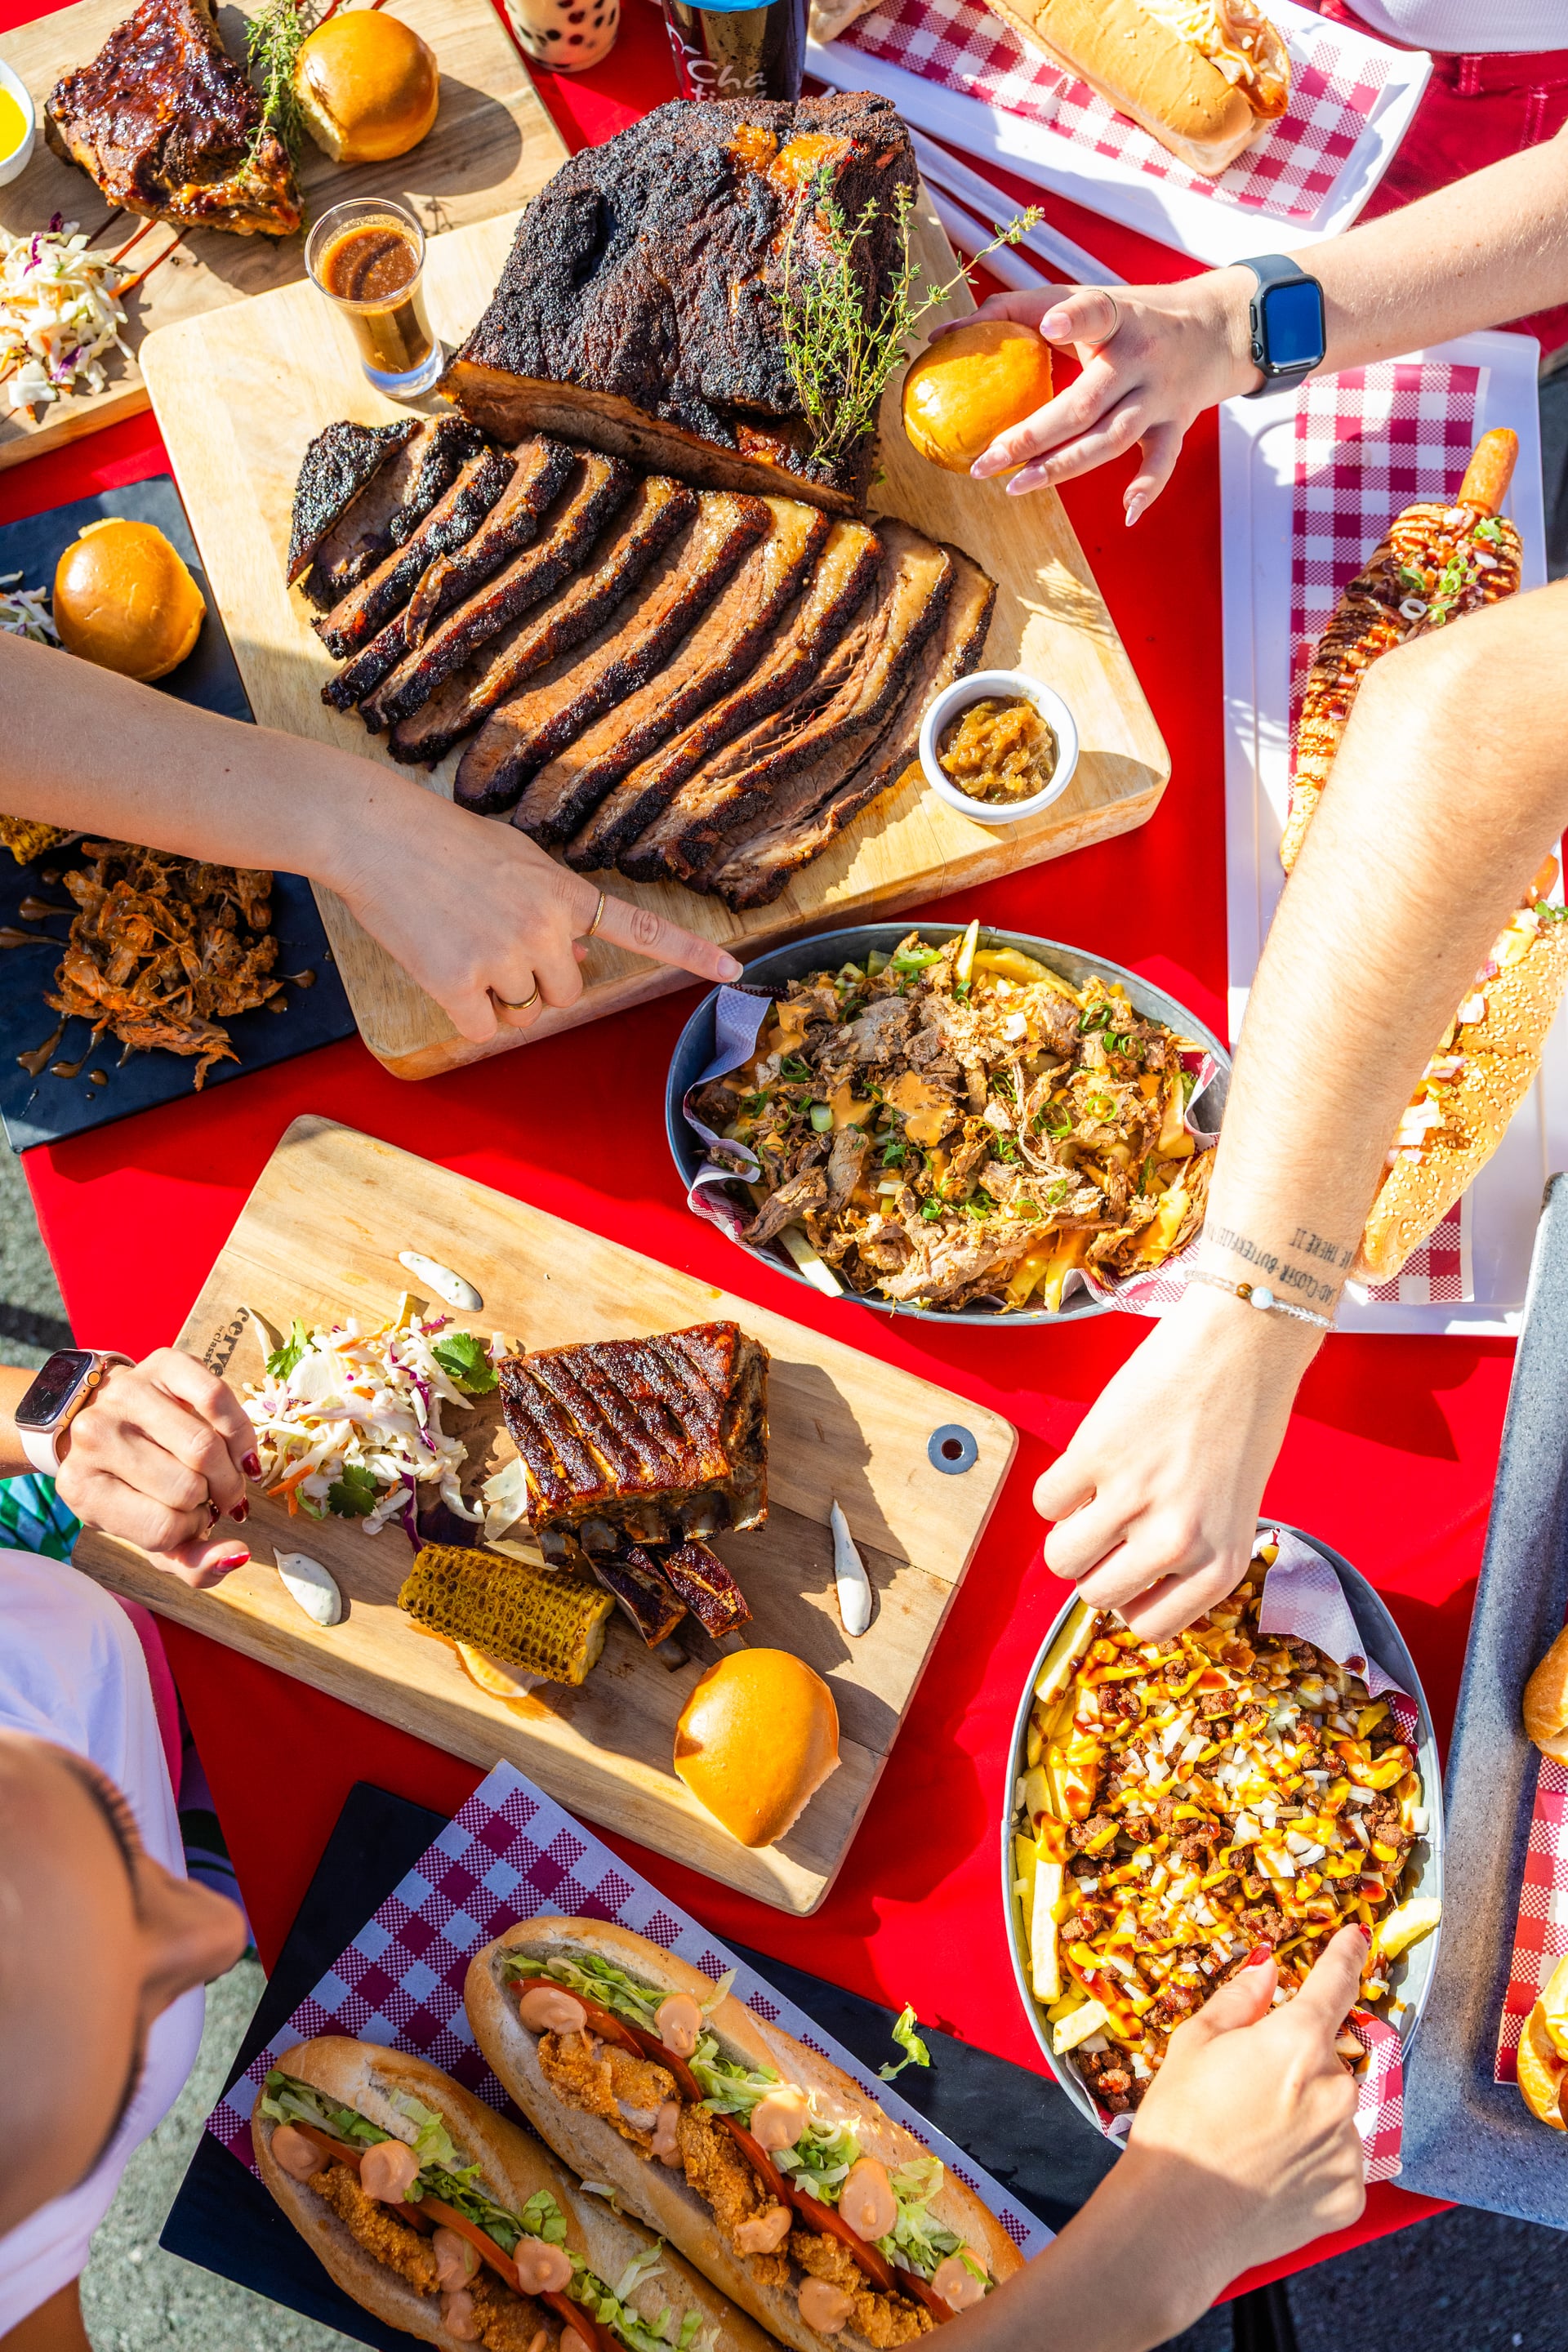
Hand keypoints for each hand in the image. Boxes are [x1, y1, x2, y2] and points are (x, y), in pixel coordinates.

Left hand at [53, 1350, 256, 1588]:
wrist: (107, 1417)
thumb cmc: (133, 1485)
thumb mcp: (149, 1533)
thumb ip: (193, 1563)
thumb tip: (239, 1556)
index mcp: (81, 1487)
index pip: (162, 1530)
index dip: (191, 1532)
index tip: (188, 1520)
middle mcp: (93, 1436)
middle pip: (186, 1489)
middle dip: (211, 1500)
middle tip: (206, 1496)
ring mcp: (125, 1394)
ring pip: (204, 1448)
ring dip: (229, 1472)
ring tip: (220, 1476)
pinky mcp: (162, 1363)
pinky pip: (217, 1398)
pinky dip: (239, 1432)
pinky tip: (238, 1453)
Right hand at [338, 777, 742, 1044]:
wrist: (374, 833)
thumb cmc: (443, 842)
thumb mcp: (517, 861)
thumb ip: (557, 907)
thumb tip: (583, 957)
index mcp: (566, 893)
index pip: (643, 928)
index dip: (691, 954)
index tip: (735, 971)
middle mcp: (546, 928)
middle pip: (568, 992)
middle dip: (536, 981)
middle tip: (489, 938)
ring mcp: (504, 958)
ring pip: (524, 1013)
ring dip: (496, 995)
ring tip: (459, 942)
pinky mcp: (459, 985)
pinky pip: (484, 1029)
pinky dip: (465, 1013)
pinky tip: (441, 969)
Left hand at [954, 271, 1258, 518]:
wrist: (1214, 327)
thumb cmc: (1132, 315)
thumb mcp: (1084, 297)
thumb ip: (1015, 310)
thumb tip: (940, 336)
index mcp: (1117, 317)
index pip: (1095, 312)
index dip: (1075, 320)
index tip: (1051, 325)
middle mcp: (1140, 359)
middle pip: (1085, 404)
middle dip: (1033, 436)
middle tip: (987, 460)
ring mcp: (1159, 396)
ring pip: (1111, 439)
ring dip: (1064, 467)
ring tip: (1017, 485)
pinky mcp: (1175, 424)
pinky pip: (1162, 461)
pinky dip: (1148, 488)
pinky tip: (1126, 512)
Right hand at [1033, 1287, 1319, 1636]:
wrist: (1242, 1346)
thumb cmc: (1244, 1423)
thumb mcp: (1232, 1512)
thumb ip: (1188, 1555)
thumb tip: (1121, 1579)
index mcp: (1219, 1566)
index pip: (1146, 1627)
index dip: (1129, 1595)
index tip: (1130, 1566)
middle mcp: (1177, 1543)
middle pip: (1093, 1594)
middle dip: (1094, 1563)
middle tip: (1111, 1522)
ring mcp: (1133, 1499)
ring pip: (1061, 1557)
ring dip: (1069, 1529)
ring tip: (1097, 1494)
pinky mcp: (1096, 1455)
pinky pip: (1045, 1501)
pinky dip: (1060, 1485)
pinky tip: (1092, 1460)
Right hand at [1124, 1928, 1366, 2288]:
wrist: (1177, 2220)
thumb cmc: (1178, 2125)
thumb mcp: (1194, 2043)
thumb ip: (1240, 2000)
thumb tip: (1269, 1974)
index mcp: (1298, 2042)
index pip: (1336, 1983)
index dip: (1347, 1954)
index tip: (1357, 1938)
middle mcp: (1337, 2090)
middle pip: (1331, 2057)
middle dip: (1299, 2063)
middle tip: (1250, 2090)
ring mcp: (1349, 2146)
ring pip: (1337, 2111)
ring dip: (1308, 2114)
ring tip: (1255, 2139)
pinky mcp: (1351, 2194)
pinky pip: (1340, 2161)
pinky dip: (1314, 2160)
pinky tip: (1272, 2170)